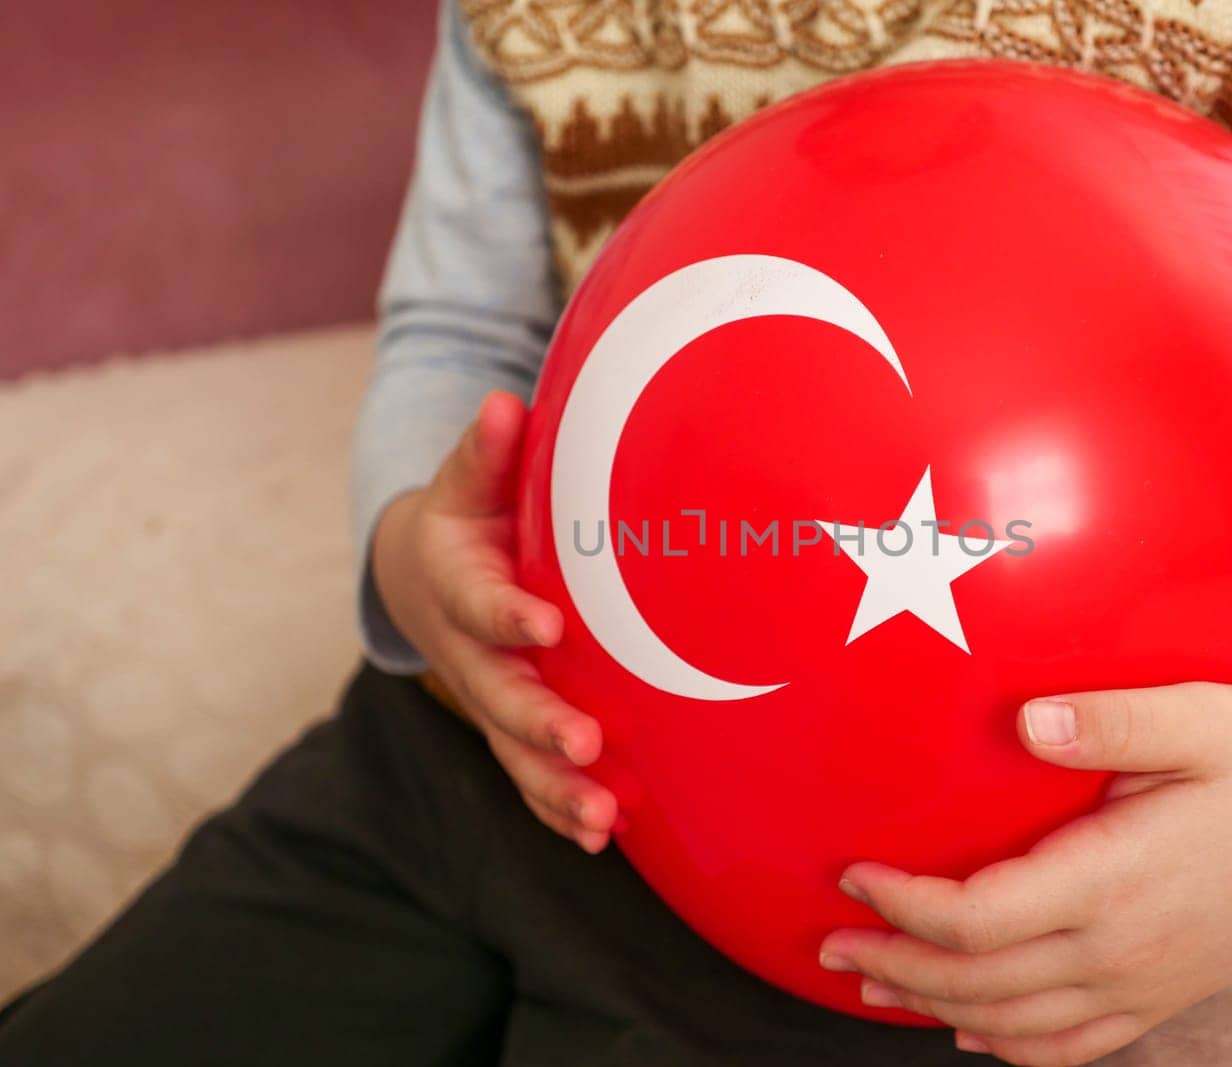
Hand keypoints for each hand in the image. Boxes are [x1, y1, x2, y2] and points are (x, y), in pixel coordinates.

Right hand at [371, 391, 617, 852]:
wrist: (421, 575)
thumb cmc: (466, 520)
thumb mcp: (469, 482)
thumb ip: (487, 453)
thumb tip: (503, 403)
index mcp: (456, 584)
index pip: (480, 603)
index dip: (508, 615)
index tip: (546, 625)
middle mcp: (468, 653)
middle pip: (498, 696)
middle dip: (538, 723)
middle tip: (583, 743)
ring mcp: (488, 696)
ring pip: (512, 753)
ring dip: (553, 788)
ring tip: (597, 820)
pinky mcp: (509, 727)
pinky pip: (527, 774)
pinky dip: (556, 808)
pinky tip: (600, 836)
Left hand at [819, 662, 1231, 1064]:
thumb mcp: (1205, 716)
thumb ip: (1113, 719)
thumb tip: (1025, 717)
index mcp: (1115, 880)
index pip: (978, 917)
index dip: (903, 905)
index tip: (852, 875)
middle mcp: (1122, 948)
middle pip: (978, 981)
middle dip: (894, 964)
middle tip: (830, 942)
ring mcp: (1145, 982)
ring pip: (1014, 1022)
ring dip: (934, 1006)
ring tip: (874, 985)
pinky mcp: (1165, 993)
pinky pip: (1072, 1044)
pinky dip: (1010, 1046)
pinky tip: (972, 1032)